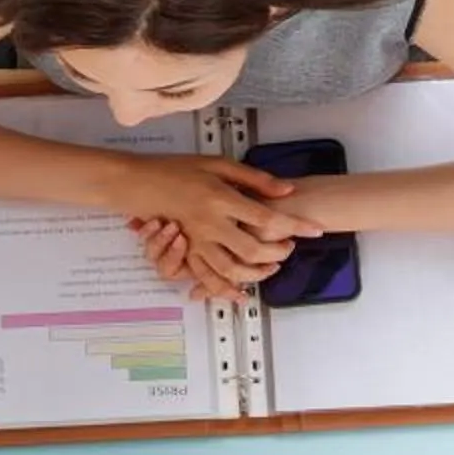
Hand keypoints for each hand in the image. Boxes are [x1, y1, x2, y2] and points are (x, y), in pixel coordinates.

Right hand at [111, 157, 319, 290]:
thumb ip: (254, 179)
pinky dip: (227, 288)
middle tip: (290, 246)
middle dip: (278, 253)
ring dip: (257, 272)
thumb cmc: (177, 169)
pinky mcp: (187, 252)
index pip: (268, 218)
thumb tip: (286, 189)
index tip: (315, 230)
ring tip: (272, 265)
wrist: (138, 182)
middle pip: (254, 250)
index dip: (295, 226)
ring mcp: (197, 241)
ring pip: (233, 270)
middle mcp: (210, 224)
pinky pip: (209, 277)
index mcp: (221, 199)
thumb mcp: (218, 164)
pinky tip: (242, 289)